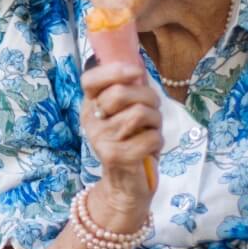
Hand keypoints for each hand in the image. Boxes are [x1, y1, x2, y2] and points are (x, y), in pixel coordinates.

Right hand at [80, 62, 162, 223]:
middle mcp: (91, 122)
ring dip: (156, 121)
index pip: (90, 80)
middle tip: (153, 109)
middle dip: (148, 96)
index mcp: (90, 107)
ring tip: (152, 130)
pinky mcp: (117, 157)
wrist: (125, 186)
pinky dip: (158, 141)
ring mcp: (102, 140)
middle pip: (121, 93)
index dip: (114, 70)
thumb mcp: (125, 114)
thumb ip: (128, 90)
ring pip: (139, 113)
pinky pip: (150, 137)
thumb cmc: (130, 143)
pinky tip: (150, 148)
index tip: (137, 72)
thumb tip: (138, 62)